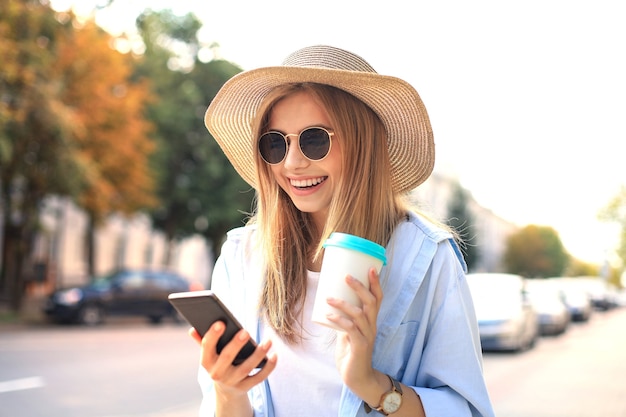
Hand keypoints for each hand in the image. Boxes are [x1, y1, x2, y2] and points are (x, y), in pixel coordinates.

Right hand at [189, 322, 276, 398]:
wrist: (226, 391)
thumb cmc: (218, 363)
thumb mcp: (209, 355)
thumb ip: (202, 340)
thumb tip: (192, 328)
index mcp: (206, 362)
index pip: (207, 347)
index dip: (213, 335)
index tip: (221, 322)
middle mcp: (217, 373)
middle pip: (227, 358)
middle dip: (236, 344)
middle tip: (246, 331)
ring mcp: (232, 382)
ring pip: (246, 368)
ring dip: (258, 354)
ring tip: (268, 341)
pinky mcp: (245, 387)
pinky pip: (259, 378)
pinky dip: (268, 367)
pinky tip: (275, 355)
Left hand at [325, 267, 382, 391]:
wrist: (357, 377)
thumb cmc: (351, 352)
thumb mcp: (347, 331)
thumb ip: (343, 319)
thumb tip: (332, 304)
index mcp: (371, 321)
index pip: (377, 298)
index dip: (375, 283)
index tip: (370, 267)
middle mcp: (372, 326)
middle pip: (371, 302)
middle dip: (360, 287)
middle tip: (346, 276)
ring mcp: (367, 336)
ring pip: (360, 314)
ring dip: (343, 304)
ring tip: (329, 298)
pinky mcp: (360, 346)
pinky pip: (350, 329)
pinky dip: (339, 320)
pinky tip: (328, 315)